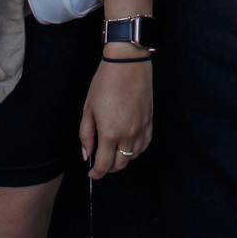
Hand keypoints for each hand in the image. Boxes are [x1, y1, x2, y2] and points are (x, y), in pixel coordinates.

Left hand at [79, 52, 152, 179]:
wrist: (128, 64)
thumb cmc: (105, 83)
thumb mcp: (88, 109)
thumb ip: (86, 135)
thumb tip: (87, 154)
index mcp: (110, 133)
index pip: (104, 165)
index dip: (97, 173)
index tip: (92, 173)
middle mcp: (128, 135)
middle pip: (120, 164)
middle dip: (108, 168)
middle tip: (100, 163)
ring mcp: (141, 129)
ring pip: (133, 157)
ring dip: (122, 160)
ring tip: (113, 153)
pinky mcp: (150, 121)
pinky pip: (145, 144)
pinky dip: (136, 150)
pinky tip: (128, 146)